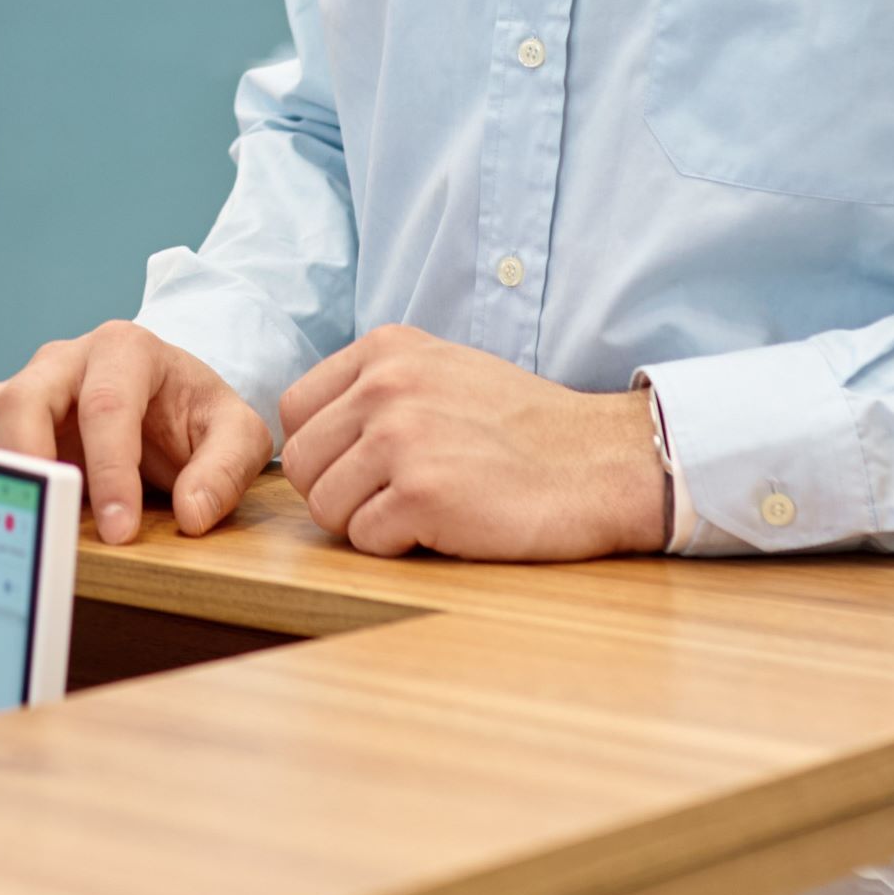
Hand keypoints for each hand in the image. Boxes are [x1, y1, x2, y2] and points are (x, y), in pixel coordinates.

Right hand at [0, 320, 271, 542]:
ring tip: (3, 511)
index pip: (107, 406)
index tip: (119, 531)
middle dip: (31, 461)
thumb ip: (226, 469)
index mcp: (125, 350)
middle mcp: (65, 360)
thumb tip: (191, 515)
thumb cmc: (194, 415)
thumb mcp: (234, 432)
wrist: (166, 401)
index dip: (109, 472)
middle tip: (49, 519)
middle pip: (24, 398)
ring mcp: (24, 384)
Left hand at [276, 326, 662, 560]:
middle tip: (393, 498)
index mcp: (385, 349)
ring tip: (423, 509)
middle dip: (338, 493)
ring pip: (324, 507)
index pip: (295, 410)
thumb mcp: (443, 370)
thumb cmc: (522, 428)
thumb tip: (309, 429)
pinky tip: (443, 526)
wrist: (598, 463)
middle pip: (302, 464)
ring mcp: (400, 438)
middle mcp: (385, 385)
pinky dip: (398, 546)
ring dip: (367, 522)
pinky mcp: (420, 494)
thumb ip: (376, 386)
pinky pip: (364, 539)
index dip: (322, 451)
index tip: (361, 466)